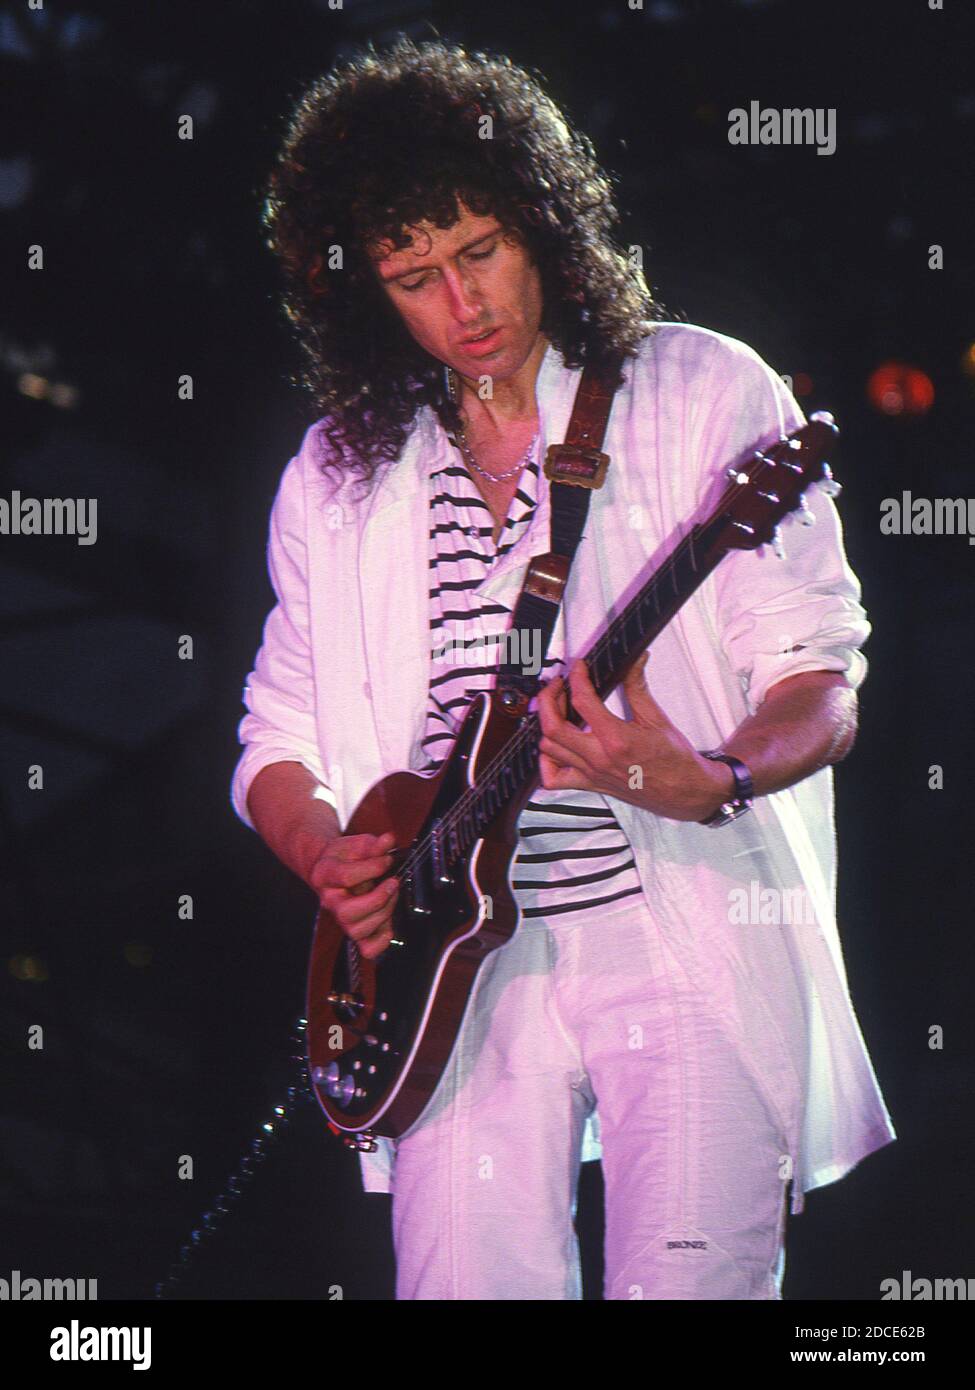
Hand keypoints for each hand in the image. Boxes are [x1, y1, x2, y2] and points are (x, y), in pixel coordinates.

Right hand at [305, 830, 399, 959]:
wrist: (331, 868)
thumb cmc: (345, 857)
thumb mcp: (356, 844)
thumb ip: (373, 844)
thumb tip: (389, 841)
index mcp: (325, 875)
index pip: (345, 877)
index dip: (372, 868)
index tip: (387, 860)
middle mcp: (330, 901)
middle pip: (347, 913)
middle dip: (377, 899)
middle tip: (392, 883)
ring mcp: (341, 919)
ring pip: (357, 931)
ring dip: (382, 914)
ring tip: (391, 896)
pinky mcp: (356, 930)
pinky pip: (367, 949)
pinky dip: (382, 940)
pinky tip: (389, 923)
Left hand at [536, 654, 732, 821]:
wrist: (684, 792)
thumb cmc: (675, 760)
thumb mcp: (657, 718)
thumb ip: (638, 687)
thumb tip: (636, 660)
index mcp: (617, 739)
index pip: (583, 702)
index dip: (577, 678)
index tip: (579, 668)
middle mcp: (599, 758)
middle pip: (553, 727)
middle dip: (548, 699)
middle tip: (558, 685)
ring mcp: (591, 773)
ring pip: (548, 749)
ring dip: (545, 724)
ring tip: (557, 708)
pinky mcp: (590, 784)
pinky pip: (553, 778)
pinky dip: (546, 761)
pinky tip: (555, 746)